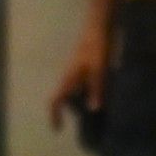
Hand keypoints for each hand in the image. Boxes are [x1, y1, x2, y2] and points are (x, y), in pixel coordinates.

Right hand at [48, 4, 112, 126]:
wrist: (99, 26)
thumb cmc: (96, 48)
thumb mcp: (99, 70)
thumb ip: (96, 89)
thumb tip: (94, 110)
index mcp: (68, 79)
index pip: (55, 100)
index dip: (54, 115)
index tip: (58, 129)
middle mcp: (69, 76)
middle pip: (64, 98)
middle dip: (70, 111)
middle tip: (86, 122)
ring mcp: (75, 71)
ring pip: (73, 91)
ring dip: (80, 101)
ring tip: (96, 110)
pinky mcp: (83, 66)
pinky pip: (81, 84)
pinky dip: (87, 92)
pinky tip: (102, 94)